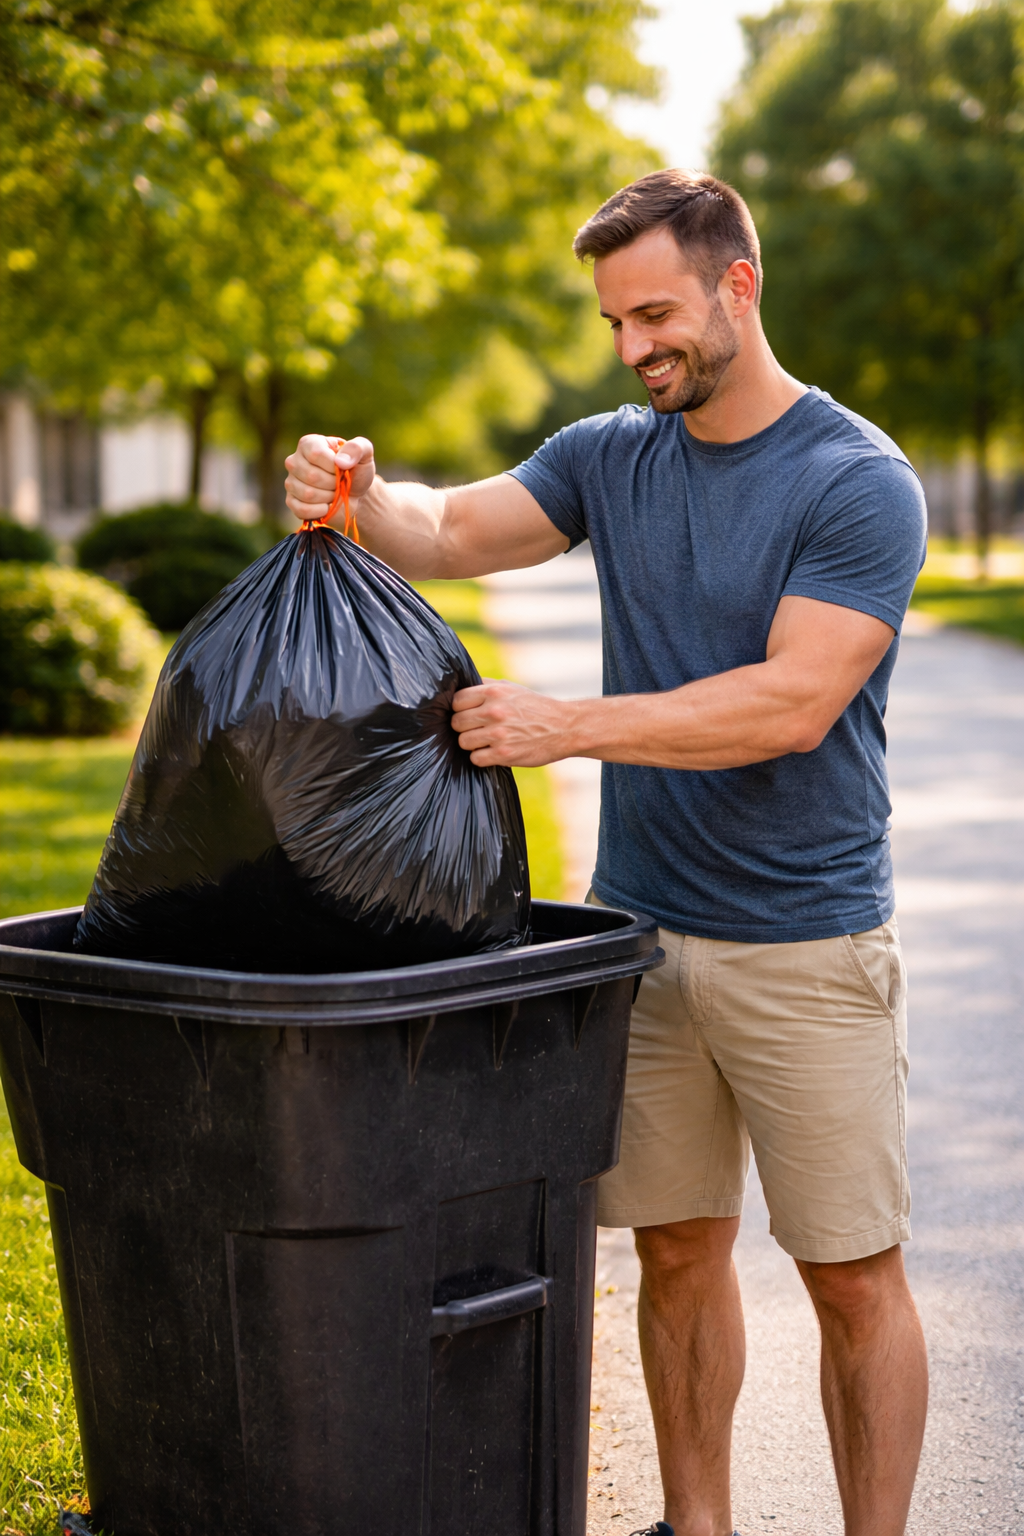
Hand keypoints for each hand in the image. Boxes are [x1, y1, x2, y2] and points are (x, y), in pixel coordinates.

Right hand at [284, 434, 376, 522]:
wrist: (354, 494)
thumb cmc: (356, 470)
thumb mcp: (365, 454)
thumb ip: (358, 448)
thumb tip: (340, 461)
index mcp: (309, 444)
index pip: (315, 454)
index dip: (333, 466)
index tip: (343, 469)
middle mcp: (294, 461)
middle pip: (311, 476)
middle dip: (334, 484)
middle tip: (340, 483)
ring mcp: (290, 482)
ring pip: (308, 494)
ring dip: (328, 497)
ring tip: (334, 492)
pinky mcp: (292, 502)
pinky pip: (302, 509)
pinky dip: (320, 511)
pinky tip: (327, 506)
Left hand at [451, 679, 577, 766]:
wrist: (564, 727)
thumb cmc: (535, 707)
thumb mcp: (512, 688)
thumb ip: (486, 687)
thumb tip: (459, 689)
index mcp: (494, 692)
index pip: (457, 701)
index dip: (459, 709)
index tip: (467, 713)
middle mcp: (494, 711)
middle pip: (457, 722)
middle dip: (464, 727)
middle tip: (476, 729)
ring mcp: (498, 734)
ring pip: (463, 741)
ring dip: (472, 743)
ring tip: (484, 741)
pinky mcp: (504, 754)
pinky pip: (476, 758)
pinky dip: (481, 757)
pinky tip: (491, 752)